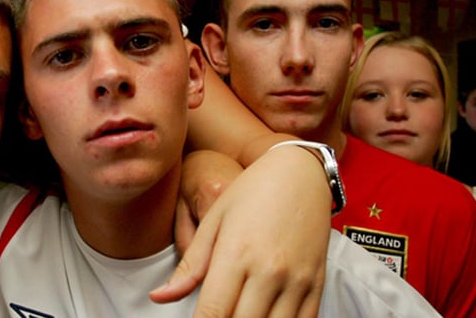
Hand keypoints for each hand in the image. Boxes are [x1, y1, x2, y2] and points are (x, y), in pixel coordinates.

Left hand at [153, 146, 330, 317]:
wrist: (300, 172)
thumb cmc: (251, 192)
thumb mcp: (215, 220)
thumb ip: (190, 265)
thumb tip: (159, 298)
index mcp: (236, 254)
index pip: (212, 312)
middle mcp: (269, 271)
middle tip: (214, 317)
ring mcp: (297, 280)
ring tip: (236, 315)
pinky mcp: (316, 284)